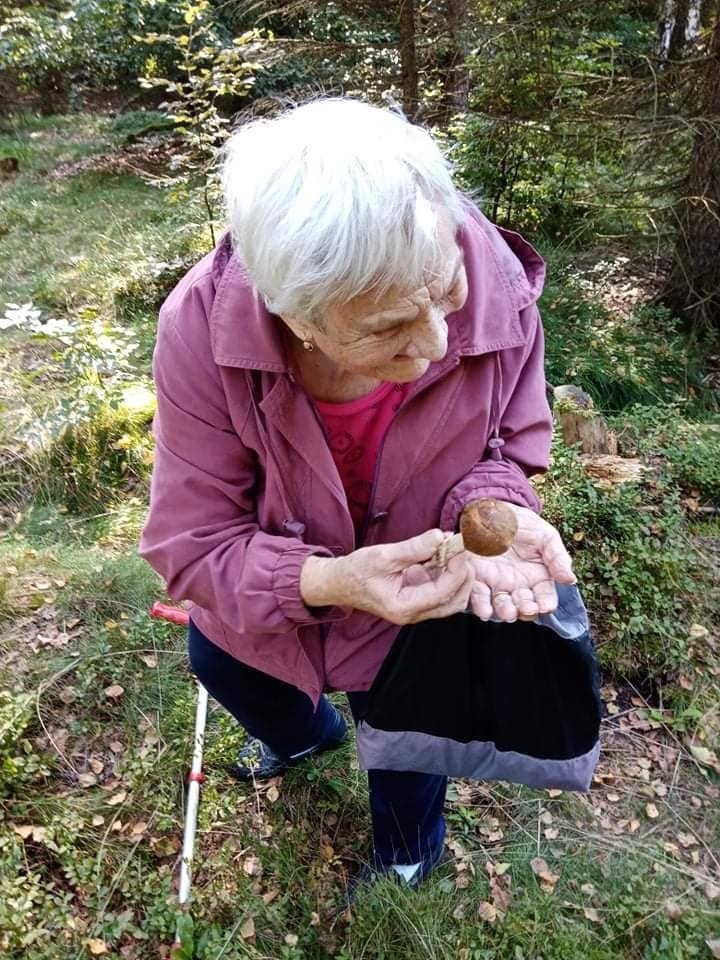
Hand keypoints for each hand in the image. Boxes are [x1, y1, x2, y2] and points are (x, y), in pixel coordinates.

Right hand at [301, 529, 474, 624]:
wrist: (338, 583)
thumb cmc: (355, 572)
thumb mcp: (383, 556)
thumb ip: (413, 548)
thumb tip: (440, 537)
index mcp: (404, 607)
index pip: (443, 592)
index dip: (457, 569)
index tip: (460, 547)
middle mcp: (413, 613)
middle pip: (454, 600)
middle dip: (464, 575)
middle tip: (463, 548)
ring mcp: (416, 608)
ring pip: (451, 597)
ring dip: (457, 574)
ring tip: (454, 549)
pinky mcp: (416, 599)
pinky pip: (440, 589)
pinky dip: (446, 572)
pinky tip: (442, 552)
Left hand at [467, 504, 576, 622]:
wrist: (493, 511)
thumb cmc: (523, 524)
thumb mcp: (545, 536)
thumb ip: (557, 558)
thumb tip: (570, 580)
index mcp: (539, 578)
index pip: (545, 597)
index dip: (546, 604)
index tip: (545, 606)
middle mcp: (519, 586)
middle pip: (525, 606)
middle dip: (526, 610)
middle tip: (525, 608)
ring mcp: (497, 585)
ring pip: (503, 607)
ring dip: (505, 613)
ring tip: (507, 613)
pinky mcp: (477, 580)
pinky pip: (479, 597)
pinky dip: (481, 607)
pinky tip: (484, 611)